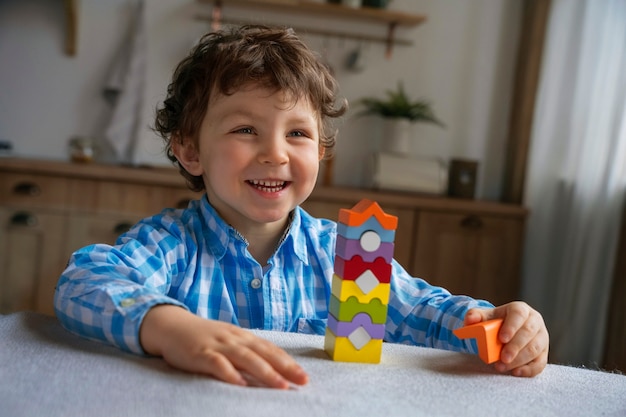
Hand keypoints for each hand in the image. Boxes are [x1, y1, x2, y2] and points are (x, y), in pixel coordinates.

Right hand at [139, 305, 308, 388]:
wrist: (172, 326)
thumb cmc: (204, 337)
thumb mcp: (228, 341)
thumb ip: (246, 353)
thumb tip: (270, 368)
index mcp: (243, 337)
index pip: (270, 349)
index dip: (288, 362)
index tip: (304, 376)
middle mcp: (234, 339)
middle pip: (263, 353)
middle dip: (284, 367)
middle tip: (302, 381)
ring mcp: (218, 345)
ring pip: (245, 358)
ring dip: (264, 372)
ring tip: (280, 385)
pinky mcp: (200, 353)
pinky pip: (217, 364)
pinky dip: (229, 373)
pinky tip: (240, 384)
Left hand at [464, 301, 548, 376]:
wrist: (503, 332)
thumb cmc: (495, 323)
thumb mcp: (484, 317)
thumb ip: (474, 315)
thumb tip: (471, 319)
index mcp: (520, 309)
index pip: (518, 314)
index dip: (511, 326)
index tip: (502, 339)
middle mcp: (535, 321)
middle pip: (529, 333)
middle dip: (515, 347)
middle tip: (503, 358)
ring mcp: (541, 337)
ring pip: (535, 349)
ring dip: (519, 360)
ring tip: (502, 366)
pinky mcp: (543, 353)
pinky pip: (540, 363)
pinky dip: (529, 369)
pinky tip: (516, 372)